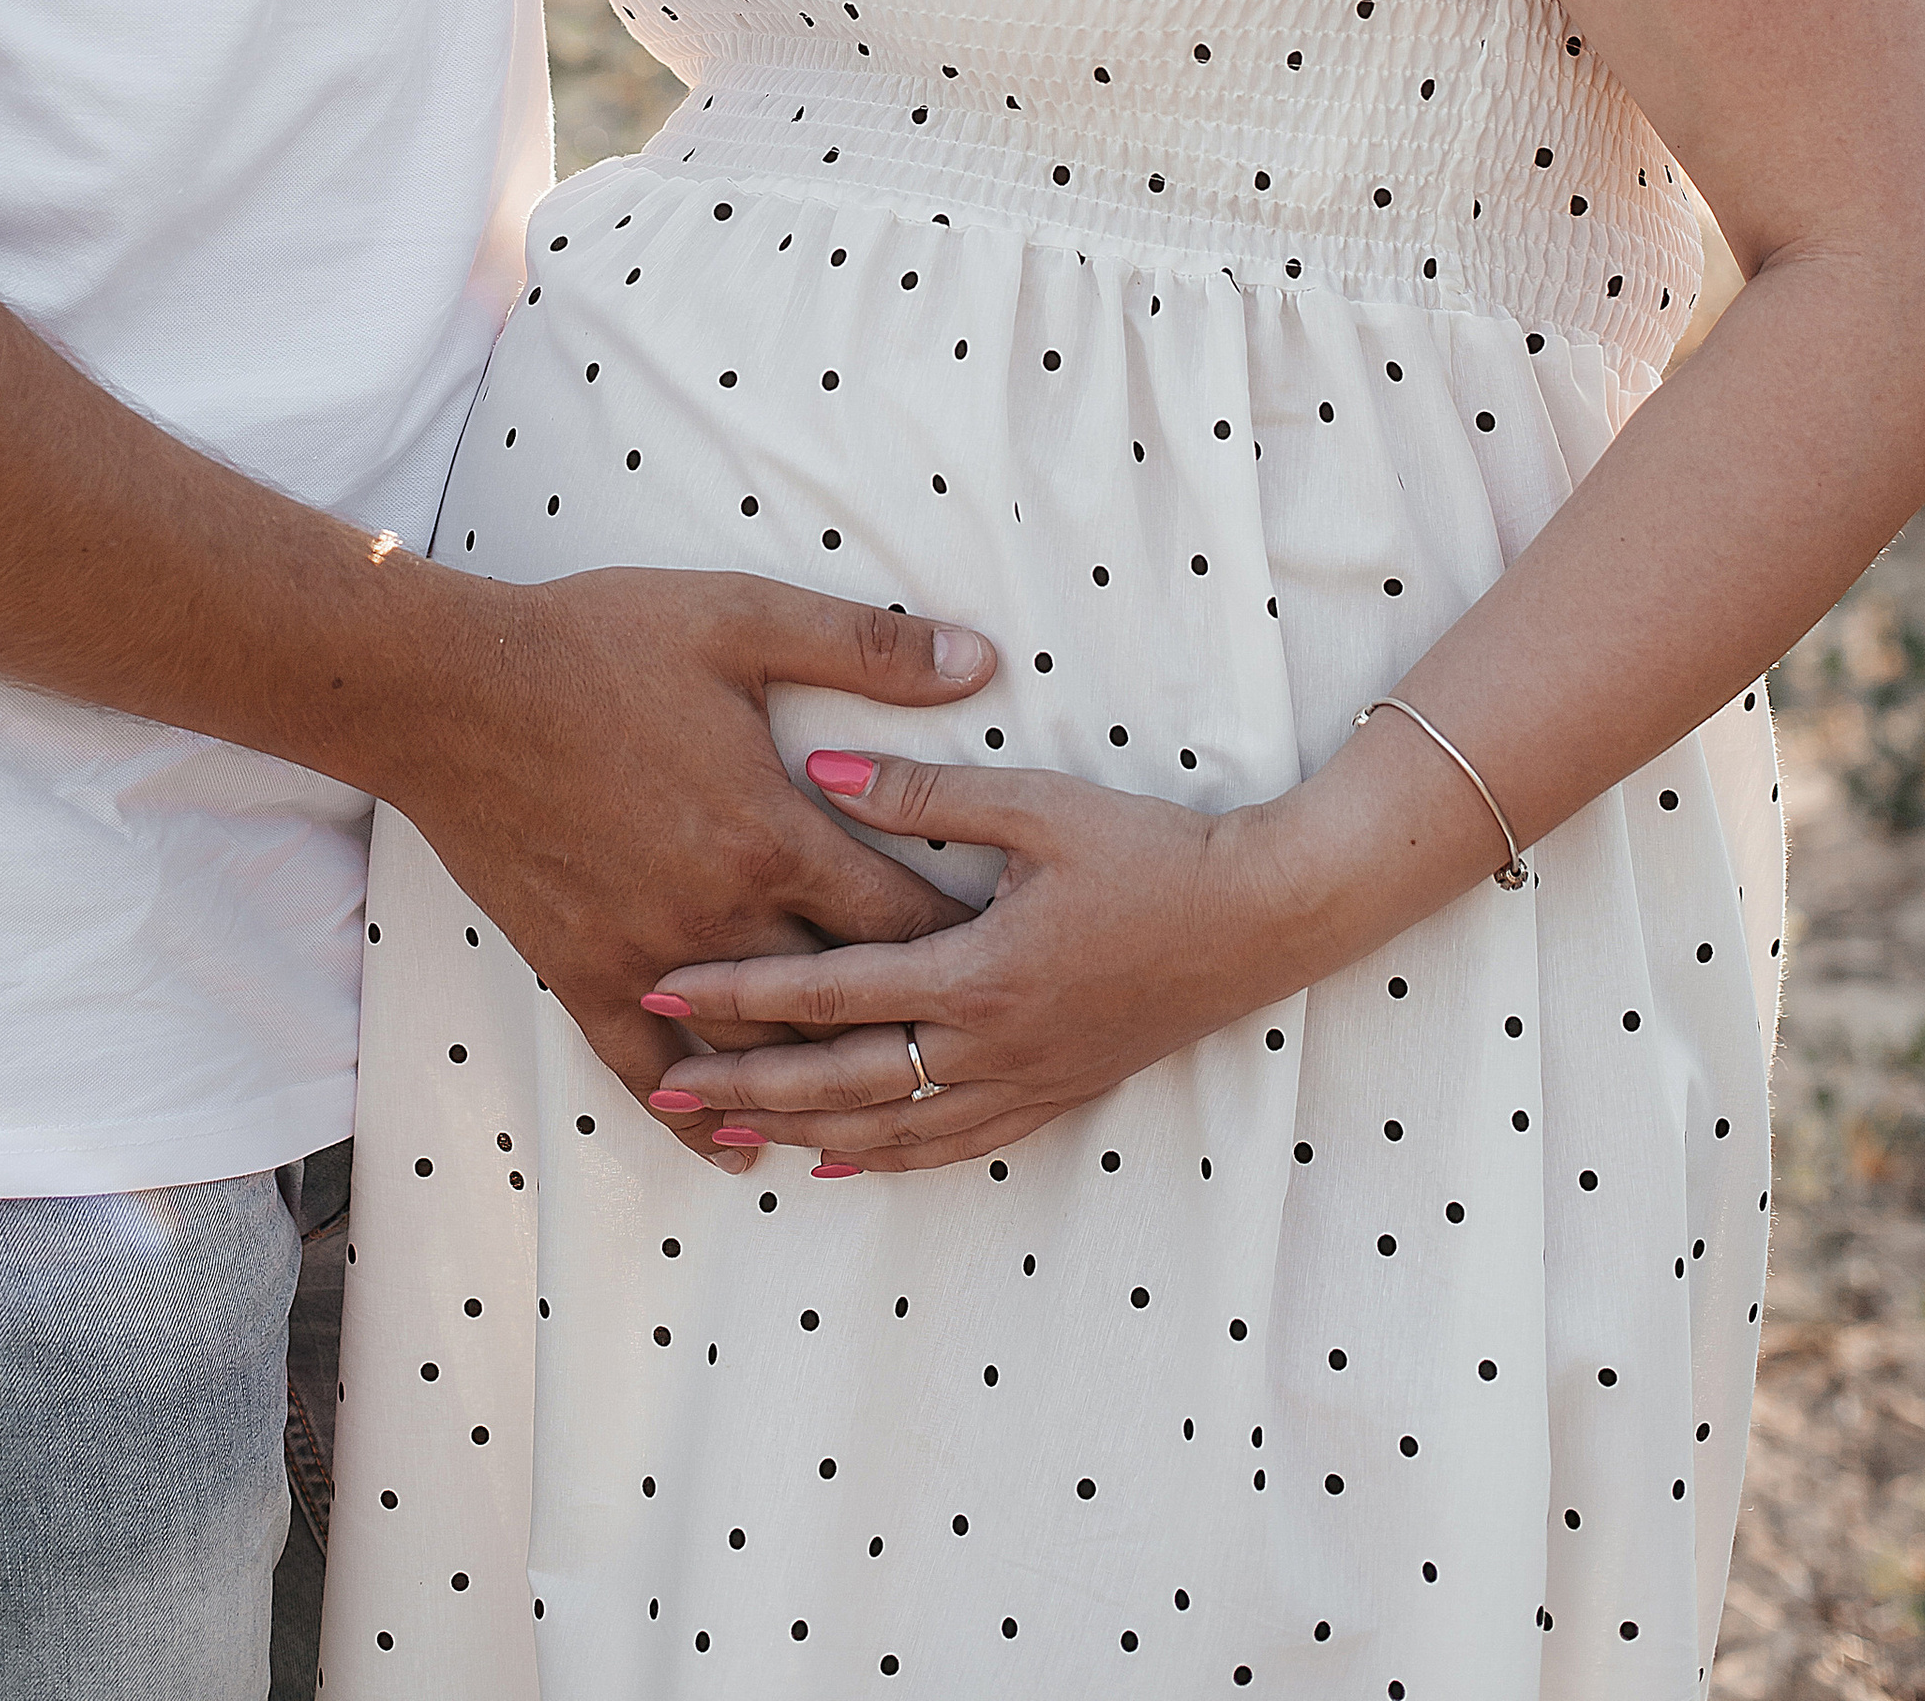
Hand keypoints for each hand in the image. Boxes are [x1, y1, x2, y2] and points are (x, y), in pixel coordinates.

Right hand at [379, 570, 996, 1164]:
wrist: (453, 690)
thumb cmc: (596, 642)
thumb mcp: (742, 617)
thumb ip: (868, 646)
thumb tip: (982, 659)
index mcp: (771, 833)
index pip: (898, 919)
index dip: (962, 941)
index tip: (1008, 957)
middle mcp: (721, 914)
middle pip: (841, 1000)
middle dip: (906, 1020)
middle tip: (965, 1038)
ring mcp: (648, 956)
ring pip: (757, 1049)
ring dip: (817, 1077)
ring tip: (880, 1098)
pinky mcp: (582, 975)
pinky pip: (648, 1075)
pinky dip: (699, 1118)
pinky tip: (737, 1144)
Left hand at [639, 744, 1317, 1172]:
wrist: (1262, 918)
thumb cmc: (1152, 850)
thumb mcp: (1035, 804)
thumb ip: (920, 788)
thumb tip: (816, 764)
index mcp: (977, 972)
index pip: (828, 991)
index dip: (737, 992)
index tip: (661, 982)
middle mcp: (992, 1046)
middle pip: (841, 1080)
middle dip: (745, 1083)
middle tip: (663, 1084)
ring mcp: (1026, 1082)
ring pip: (891, 1129)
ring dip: (802, 1131)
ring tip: (727, 1131)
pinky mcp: (1057, 1094)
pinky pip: (954, 1147)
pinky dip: (887, 1158)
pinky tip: (843, 1162)